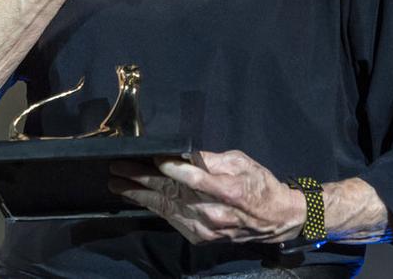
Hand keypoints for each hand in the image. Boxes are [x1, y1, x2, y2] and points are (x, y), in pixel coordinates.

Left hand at [108, 150, 303, 245]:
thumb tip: (184, 154)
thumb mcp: (240, 162)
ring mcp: (205, 229)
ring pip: (166, 209)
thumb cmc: (259, 185)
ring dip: (139, 196)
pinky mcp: (200, 238)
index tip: (152, 157)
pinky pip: (172, 220)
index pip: (192, 178)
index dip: (170, 167)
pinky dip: (155, 208)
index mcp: (227, 190)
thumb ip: (211, 160)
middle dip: (141, 180)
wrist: (275, 220)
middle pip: (171, 194)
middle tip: (117, 170)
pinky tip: (139, 199)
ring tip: (118, 185)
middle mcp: (214, 213)